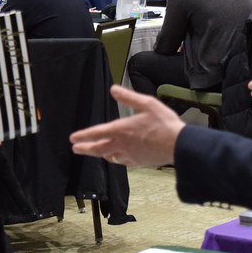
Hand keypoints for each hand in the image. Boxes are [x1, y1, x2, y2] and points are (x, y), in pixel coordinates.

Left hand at [70, 85, 184, 166]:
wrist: (178, 146)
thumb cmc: (164, 124)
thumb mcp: (147, 104)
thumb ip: (128, 97)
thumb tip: (114, 90)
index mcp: (121, 130)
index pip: (96, 133)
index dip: (83, 136)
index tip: (73, 138)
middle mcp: (122, 144)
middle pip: (98, 149)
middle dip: (85, 148)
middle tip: (76, 148)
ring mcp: (129, 155)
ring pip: (109, 156)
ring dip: (100, 154)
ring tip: (95, 152)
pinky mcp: (138, 162)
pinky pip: (122, 162)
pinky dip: (115, 159)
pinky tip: (117, 157)